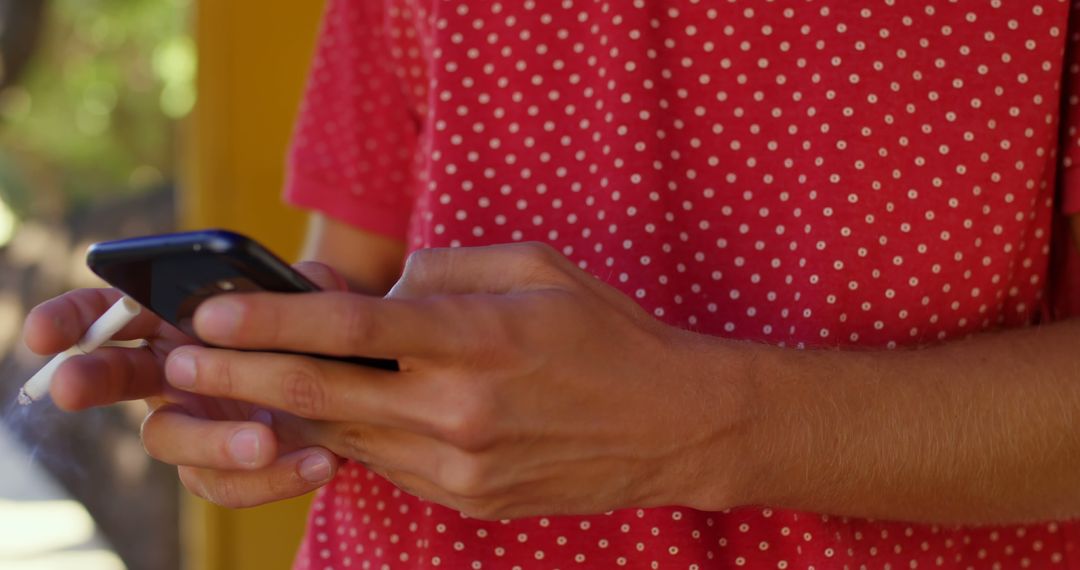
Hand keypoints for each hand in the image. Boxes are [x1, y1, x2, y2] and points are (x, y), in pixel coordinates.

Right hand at [22, 262, 343, 506]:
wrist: (361, 391)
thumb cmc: (325, 335)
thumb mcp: (318, 300)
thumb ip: (297, 289)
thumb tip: (281, 288)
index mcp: (180, 320)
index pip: (113, 310)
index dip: (72, 318)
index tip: (45, 333)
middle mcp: (173, 373)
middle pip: (112, 375)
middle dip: (85, 378)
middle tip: (68, 388)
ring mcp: (195, 424)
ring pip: (170, 439)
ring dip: (213, 441)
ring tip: (266, 441)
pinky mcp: (227, 469)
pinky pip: (230, 484)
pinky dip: (275, 479)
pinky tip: (321, 461)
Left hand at [166, 243, 755, 518]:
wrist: (671, 425)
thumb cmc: (607, 332)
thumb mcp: (535, 267)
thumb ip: (443, 271)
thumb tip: (380, 290)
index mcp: (476, 341)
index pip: (348, 328)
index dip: (268, 320)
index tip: (207, 312)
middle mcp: (459, 412)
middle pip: (322, 394)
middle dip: (239, 376)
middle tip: (177, 362)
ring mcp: (461, 467)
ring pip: (346, 436)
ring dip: (286, 411)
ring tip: (237, 386)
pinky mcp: (467, 498)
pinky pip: (388, 463)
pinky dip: (355, 434)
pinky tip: (339, 412)